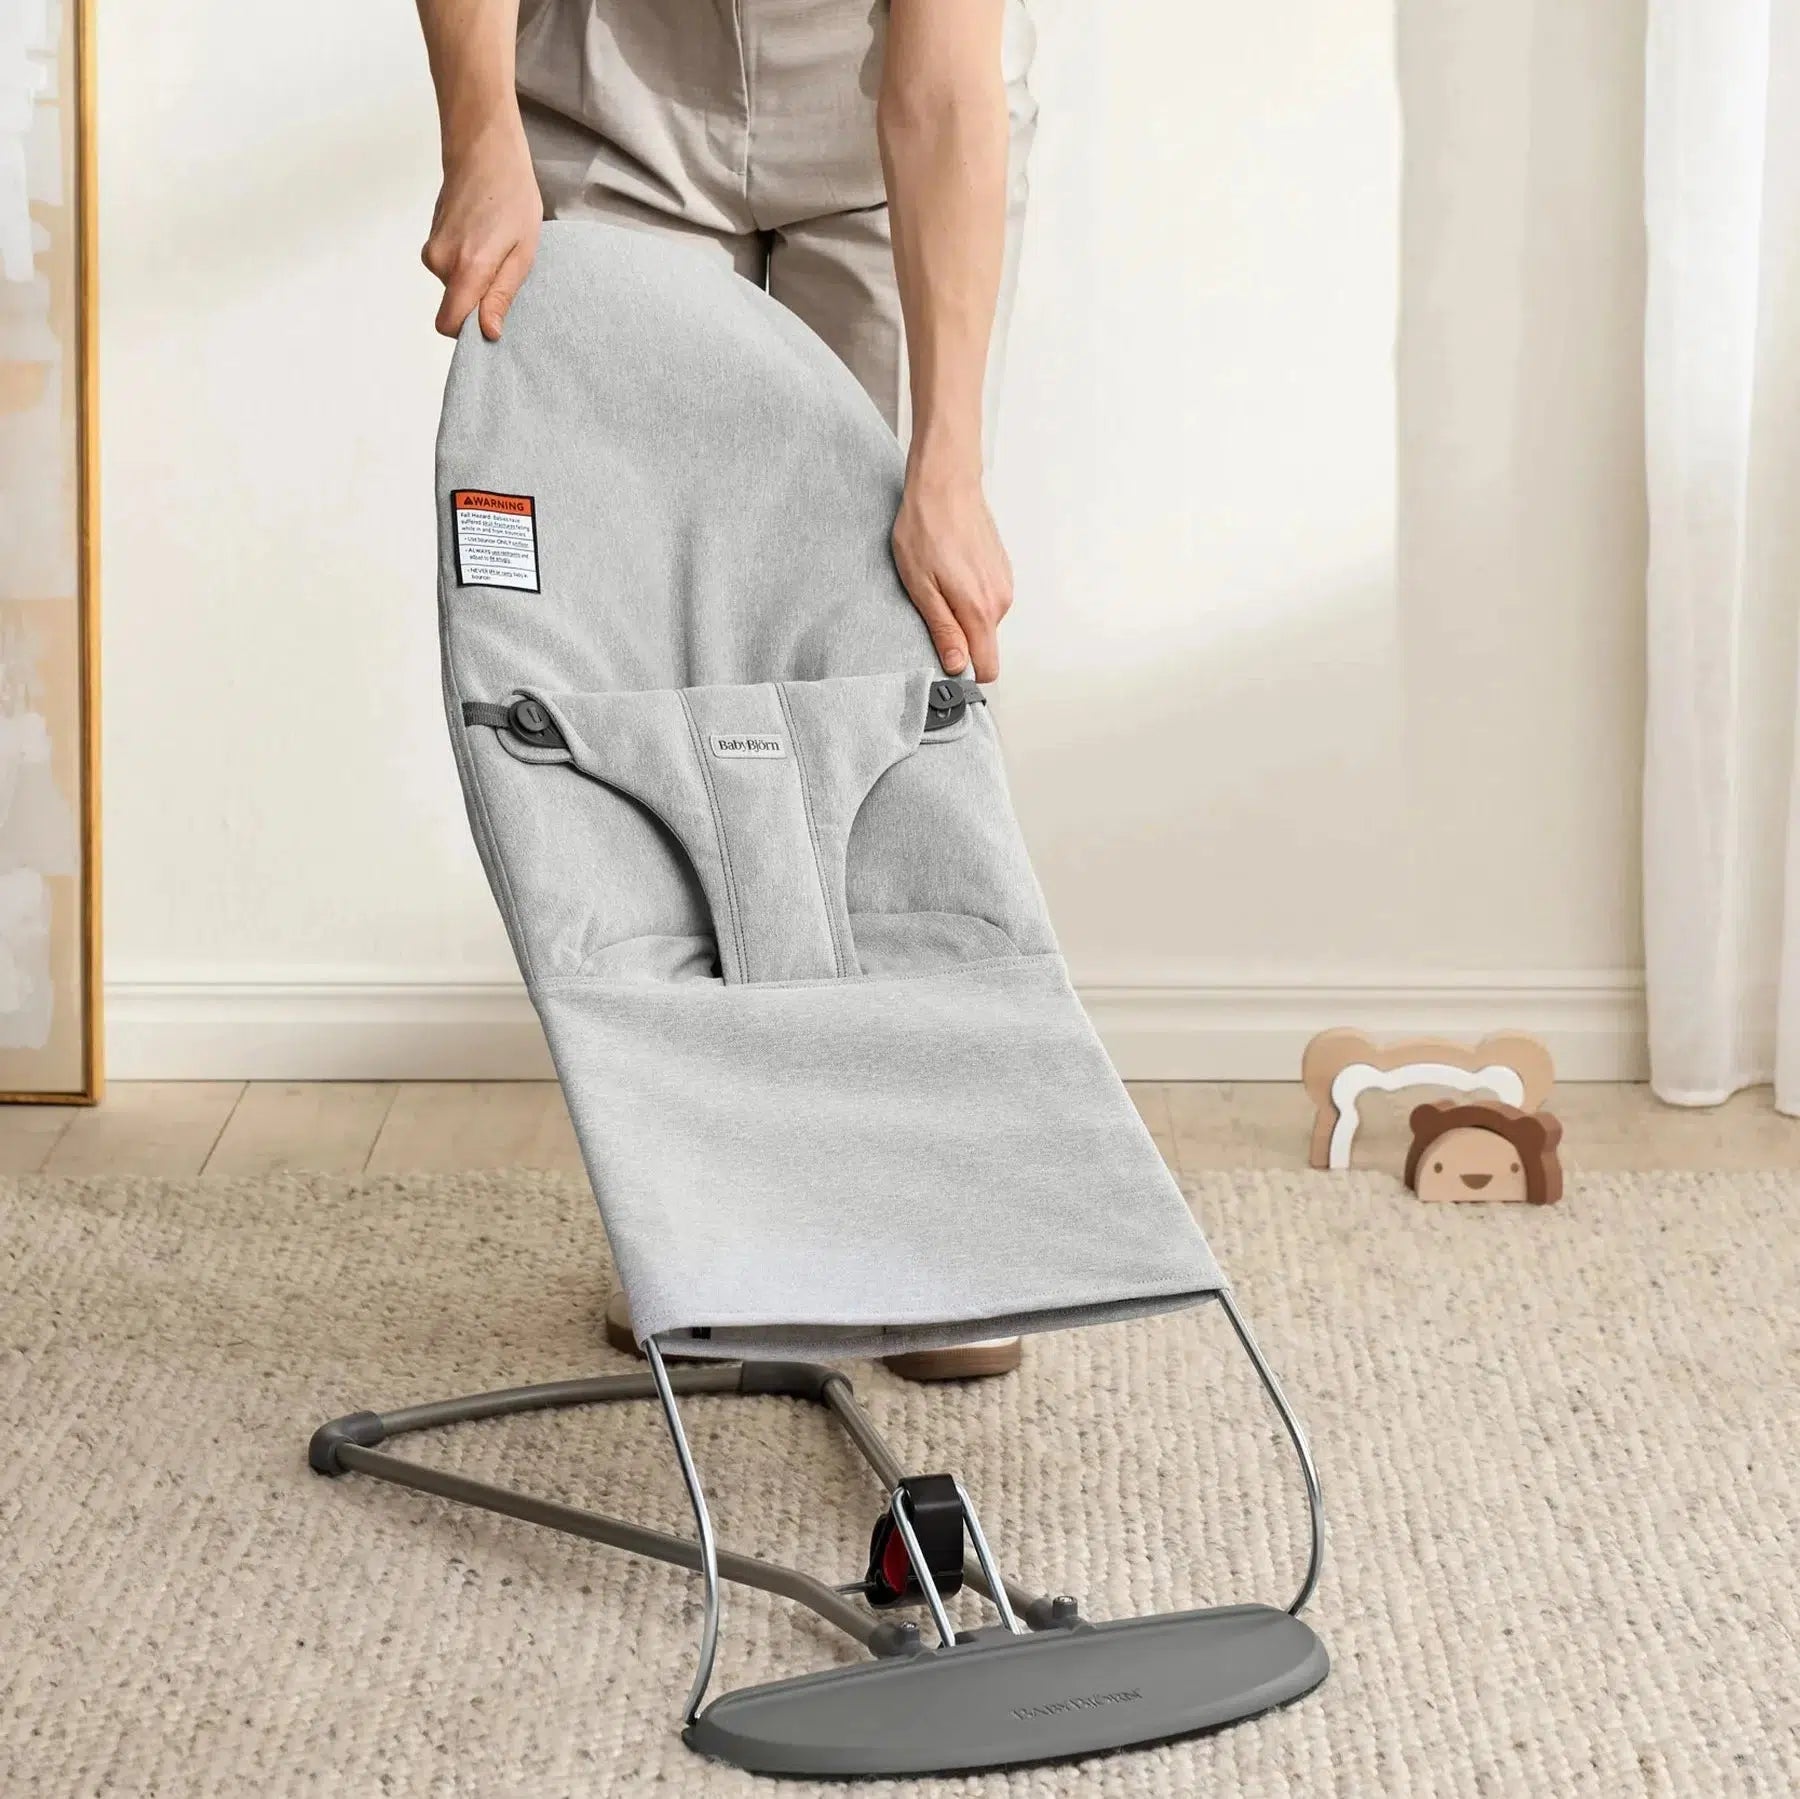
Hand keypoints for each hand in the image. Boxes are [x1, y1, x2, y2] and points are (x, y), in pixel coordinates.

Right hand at [421, 120, 541, 340]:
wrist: (484, 148)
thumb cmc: (511, 196)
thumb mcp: (523, 252)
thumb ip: (502, 295)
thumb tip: (488, 332)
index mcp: (466, 267)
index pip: (449, 324)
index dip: (469, 331)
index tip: (491, 320)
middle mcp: (440, 261)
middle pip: (454, 306)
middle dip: (478, 300)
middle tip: (505, 269)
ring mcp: (431, 248)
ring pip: (452, 286)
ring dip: (475, 278)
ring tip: (496, 247)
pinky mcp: (431, 239)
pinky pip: (449, 268)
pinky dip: (466, 262)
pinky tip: (484, 237)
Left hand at [890, 464, 1012, 681]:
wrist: (945, 482)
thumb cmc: (926, 527)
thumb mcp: (921, 586)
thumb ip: (943, 629)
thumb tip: (956, 666)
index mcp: (980, 609)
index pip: (987, 667)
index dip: (964, 671)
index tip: (942, 659)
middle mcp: (1000, 600)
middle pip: (983, 644)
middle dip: (958, 639)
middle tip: (929, 608)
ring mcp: (1004, 583)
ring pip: (984, 622)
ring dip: (961, 613)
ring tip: (937, 583)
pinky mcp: (1001, 570)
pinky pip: (986, 600)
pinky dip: (969, 595)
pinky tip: (950, 571)